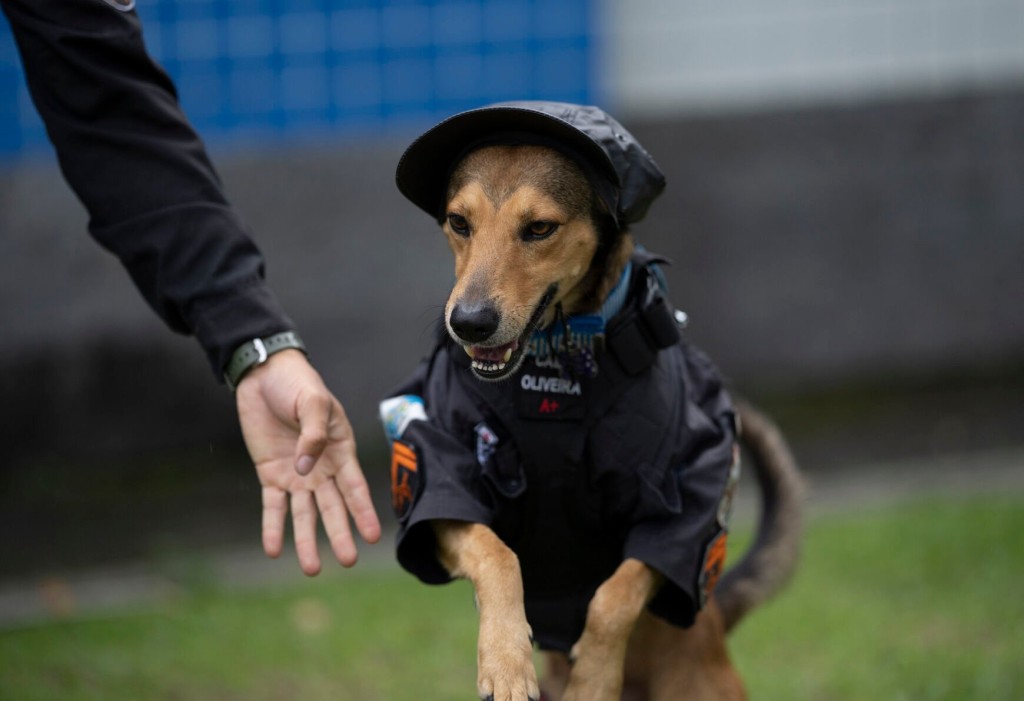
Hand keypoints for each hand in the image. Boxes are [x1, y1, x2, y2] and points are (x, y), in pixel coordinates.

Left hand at [235, 349, 380, 574]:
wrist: (264, 376)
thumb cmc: (298, 384)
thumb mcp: (314, 402)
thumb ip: (313, 435)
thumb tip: (306, 469)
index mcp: (340, 450)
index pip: (354, 487)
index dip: (363, 512)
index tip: (372, 537)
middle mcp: (322, 468)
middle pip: (332, 507)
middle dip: (340, 534)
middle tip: (348, 561)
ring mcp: (297, 474)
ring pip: (304, 514)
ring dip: (307, 540)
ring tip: (311, 568)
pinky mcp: (272, 474)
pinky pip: (273, 506)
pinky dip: (273, 528)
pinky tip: (273, 549)